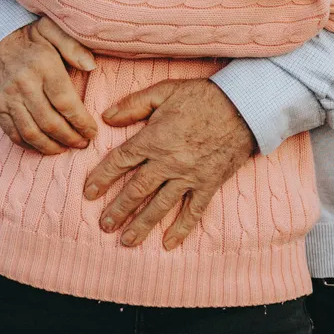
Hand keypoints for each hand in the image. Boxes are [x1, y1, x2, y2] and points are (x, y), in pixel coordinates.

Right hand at [0, 17, 97, 153]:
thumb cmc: (31, 39)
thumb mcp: (53, 30)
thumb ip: (73, 46)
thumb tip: (91, 66)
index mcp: (43, 65)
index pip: (64, 101)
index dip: (80, 121)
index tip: (92, 131)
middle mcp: (24, 83)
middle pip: (50, 121)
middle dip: (70, 138)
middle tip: (83, 144)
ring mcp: (7, 98)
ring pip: (31, 132)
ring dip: (51, 147)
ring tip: (66, 149)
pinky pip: (14, 134)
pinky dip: (30, 145)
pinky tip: (44, 147)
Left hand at [84, 78, 255, 249]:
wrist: (244, 106)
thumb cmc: (203, 96)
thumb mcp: (166, 90)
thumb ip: (134, 104)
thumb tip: (107, 117)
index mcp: (154, 138)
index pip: (120, 161)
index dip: (102, 178)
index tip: (89, 193)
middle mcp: (168, 162)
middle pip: (136, 190)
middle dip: (117, 209)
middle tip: (103, 225)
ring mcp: (189, 176)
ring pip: (160, 206)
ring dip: (141, 225)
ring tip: (126, 241)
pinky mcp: (208, 184)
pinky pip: (193, 211)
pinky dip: (181, 228)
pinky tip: (168, 243)